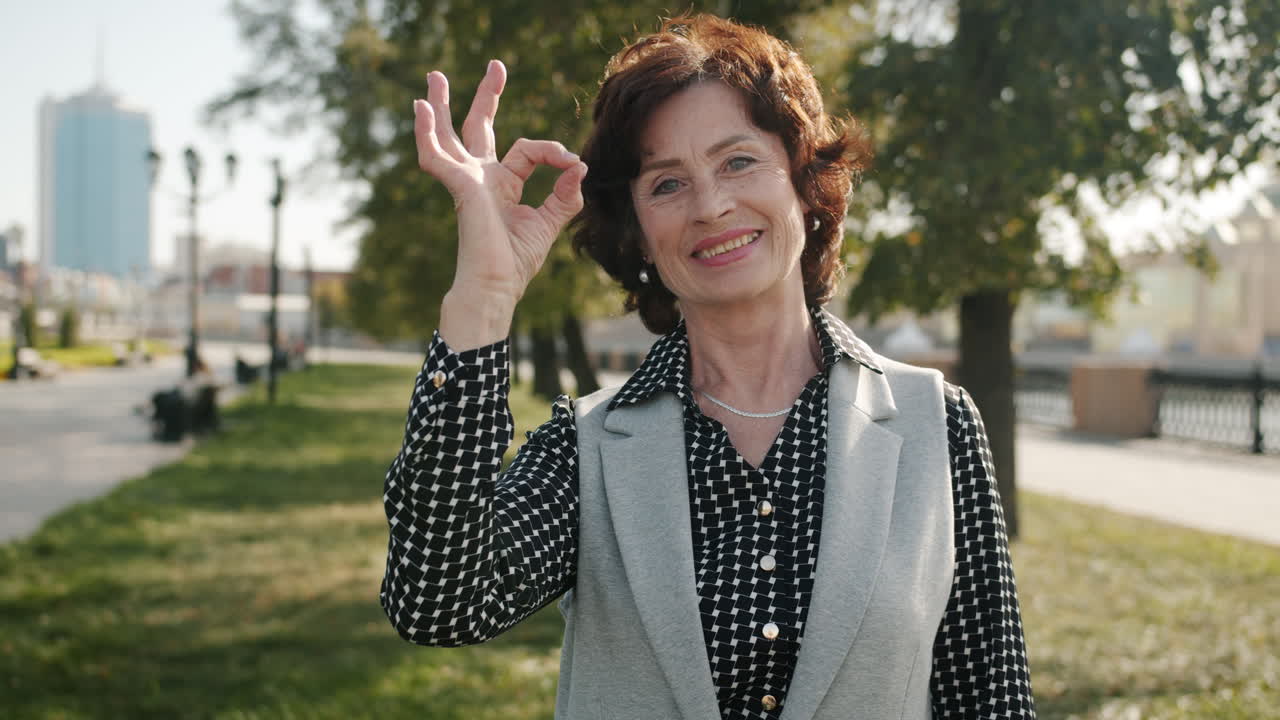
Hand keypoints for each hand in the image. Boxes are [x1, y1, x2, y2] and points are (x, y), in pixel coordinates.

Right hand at [413, 60, 587, 312]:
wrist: (495, 288)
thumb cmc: (514, 263)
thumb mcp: (548, 224)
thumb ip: (564, 195)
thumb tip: (579, 165)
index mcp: (502, 184)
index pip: (527, 151)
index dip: (552, 151)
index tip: (571, 163)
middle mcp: (481, 178)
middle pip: (478, 128)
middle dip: (486, 96)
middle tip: (495, 65)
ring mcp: (467, 182)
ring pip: (451, 135)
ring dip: (442, 105)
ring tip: (434, 76)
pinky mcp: (460, 188)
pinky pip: (437, 156)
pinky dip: (427, 133)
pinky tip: (421, 109)